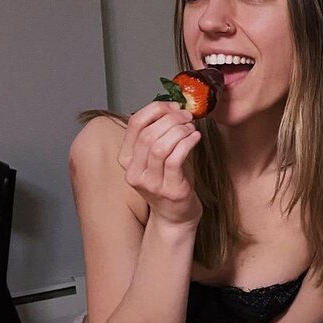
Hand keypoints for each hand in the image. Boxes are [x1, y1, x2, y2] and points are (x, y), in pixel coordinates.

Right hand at [119, 101, 202, 226]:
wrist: (176, 216)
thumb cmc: (169, 182)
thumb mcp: (157, 157)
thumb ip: (158, 134)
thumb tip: (173, 107)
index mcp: (126, 159)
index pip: (135, 123)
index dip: (155, 109)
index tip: (173, 106)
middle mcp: (134, 172)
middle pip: (148, 133)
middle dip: (171, 119)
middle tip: (187, 116)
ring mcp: (151, 183)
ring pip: (159, 146)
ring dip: (179, 131)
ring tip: (191, 128)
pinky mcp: (169, 190)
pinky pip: (175, 159)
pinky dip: (187, 143)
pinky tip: (196, 137)